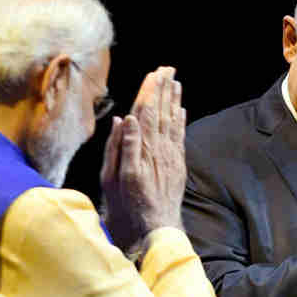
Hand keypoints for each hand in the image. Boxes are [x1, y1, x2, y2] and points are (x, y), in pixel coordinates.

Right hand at [100, 67, 186, 251]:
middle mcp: (159, 149)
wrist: (156, 226)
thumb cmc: (129, 204)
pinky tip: (181, 110)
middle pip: (161, 113)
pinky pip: (180, 137)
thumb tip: (125, 119)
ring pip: (172, 122)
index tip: (153, 74)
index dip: (150, 92)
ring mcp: (171, 157)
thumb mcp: (116, 177)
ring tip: (175, 82)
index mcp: (142, 149)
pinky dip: (180, 121)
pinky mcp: (177, 166)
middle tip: (167, 69)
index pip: (146, 113)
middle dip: (164, 89)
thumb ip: (121, 146)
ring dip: (173, 101)